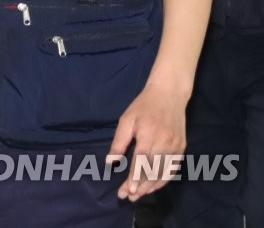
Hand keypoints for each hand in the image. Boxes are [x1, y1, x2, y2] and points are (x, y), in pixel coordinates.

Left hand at [107, 81, 185, 200]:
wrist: (169, 95)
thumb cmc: (143, 106)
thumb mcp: (126, 120)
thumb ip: (119, 142)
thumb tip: (110, 162)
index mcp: (149, 135)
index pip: (141, 163)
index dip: (134, 179)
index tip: (126, 191)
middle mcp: (164, 144)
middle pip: (152, 171)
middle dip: (140, 187)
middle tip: (128, 197)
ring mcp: (175, 147)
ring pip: (163, 173)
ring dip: (151, 187)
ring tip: (139, 195)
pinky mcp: (181, 148)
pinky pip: (173, 169)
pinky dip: (164, 180)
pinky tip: (154, 187)